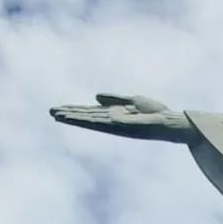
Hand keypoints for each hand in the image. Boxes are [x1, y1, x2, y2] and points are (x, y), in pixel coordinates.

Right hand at [49, 94, 194, 142]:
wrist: (172, 122)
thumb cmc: (156, 113)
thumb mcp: (133, 100)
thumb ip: (115, 99)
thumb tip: (95, 96)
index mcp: (115, 115)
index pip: (91, 113)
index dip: (75, 111)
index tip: (59, 110)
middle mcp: (114, 122)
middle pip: (87, 117)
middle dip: (70, 115)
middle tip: (51, 112)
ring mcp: (118, 125)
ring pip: (92, 121)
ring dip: (75, 119)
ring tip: (58, 116)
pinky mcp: (124, 127)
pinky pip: (104, 123)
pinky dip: (92, 120)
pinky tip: (81, 118)